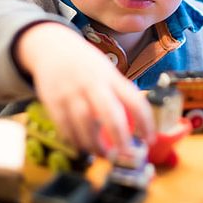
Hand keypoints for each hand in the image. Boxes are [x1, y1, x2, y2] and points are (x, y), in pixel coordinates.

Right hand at [15, 22, 154, 154]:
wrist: (52, 46)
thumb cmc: (85, 63)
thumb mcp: (106, 70)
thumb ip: (118, 93)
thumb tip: (136, 124)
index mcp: (110, 77)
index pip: (134, 100)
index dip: (145, 122)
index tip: (150, 139)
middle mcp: (92, 84)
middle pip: (110, 114)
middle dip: (120, 138)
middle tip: (126, 156)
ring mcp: (72, 92)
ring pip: (85, 125)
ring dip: (95, 145)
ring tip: (104, 155)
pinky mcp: (53, 101)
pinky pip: (65, 127)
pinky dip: (75, 140)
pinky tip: (82, 146)